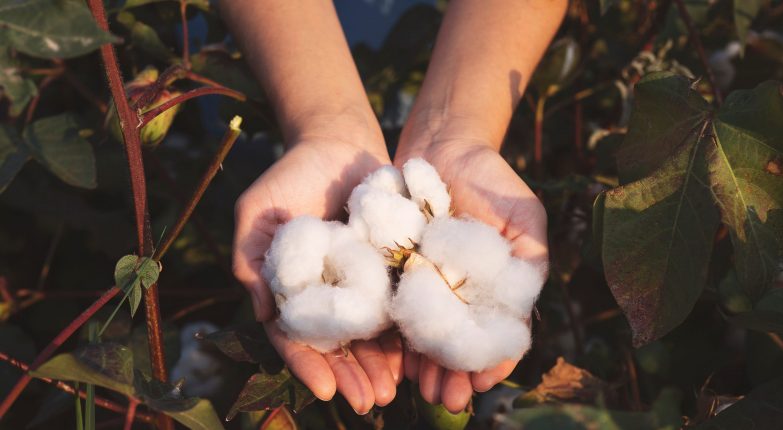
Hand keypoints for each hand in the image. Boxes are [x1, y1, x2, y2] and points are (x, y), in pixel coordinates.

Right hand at [233, 128, 402, 413]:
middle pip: (337, 345)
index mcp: (290, 289)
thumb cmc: (290, 174)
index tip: (324, 390)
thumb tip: (261, 314)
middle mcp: (326, 293)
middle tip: (369, 403)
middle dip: (351, 377)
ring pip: (369, 335)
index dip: (307, 364)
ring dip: (379, 367)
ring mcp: (360, 283)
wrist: (338, 142)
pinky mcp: (391, 268)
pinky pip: (398, 306)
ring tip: (392, 392)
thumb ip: (251, 259)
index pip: (295, 336)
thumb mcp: (257, 210)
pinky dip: (404, 334)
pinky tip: (414, 358)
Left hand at [395, 139, 547, 412]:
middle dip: (453, 373)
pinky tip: (397, 360)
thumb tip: (525, 309)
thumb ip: (531, 259)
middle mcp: (460, 293)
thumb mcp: (524, 216)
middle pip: (458, 343)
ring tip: (423, 390)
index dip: (491, 361)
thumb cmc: (491, 180)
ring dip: (426, 365)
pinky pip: (396, 309)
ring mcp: (427, 284)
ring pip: (427, 335)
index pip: (494, 334)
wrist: (442, 145)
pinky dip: (398, 336)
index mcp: (494, 288)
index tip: (482, 381)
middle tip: (447, 398)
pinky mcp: (395, 271)